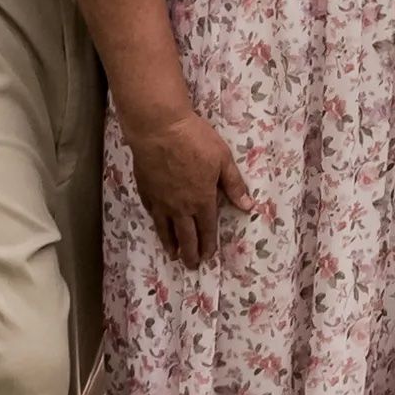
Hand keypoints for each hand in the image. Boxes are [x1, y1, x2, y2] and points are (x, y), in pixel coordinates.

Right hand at [122, 99, 252, 264]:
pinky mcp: (146, 190)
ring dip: (170, 244)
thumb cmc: (195, 140)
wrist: (159, 128)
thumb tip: (248, 207)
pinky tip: (157, 226)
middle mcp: (180, 206)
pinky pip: (152, 213)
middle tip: (191, 265)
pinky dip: (156, 224)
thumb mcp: (223, 159)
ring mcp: (161, 200)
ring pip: (165, 229)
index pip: (207, 228)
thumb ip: (234, 185)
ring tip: (173, 255)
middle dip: (190, 252)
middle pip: (186, 235)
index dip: (208, 244)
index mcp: (202, 199)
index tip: (208, 257)